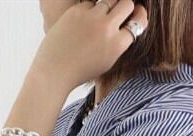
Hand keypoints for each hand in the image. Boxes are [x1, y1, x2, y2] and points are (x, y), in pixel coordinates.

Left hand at [31, 0, 147, 90]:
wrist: (55, 71)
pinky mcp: (77, 11)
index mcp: (117, 45)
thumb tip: (127, 24)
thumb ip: (118, 44)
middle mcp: (107, 29)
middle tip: (120, 10)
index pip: (137, 22)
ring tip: (102, 15)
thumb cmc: (80, 70)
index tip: (136, 14)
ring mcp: (92, 18)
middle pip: (127, 4)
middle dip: (125, 6)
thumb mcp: (106, 62)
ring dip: (109, 5)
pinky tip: (84, 20)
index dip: (138, 16)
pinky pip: (91, 2)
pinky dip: (90, 9)